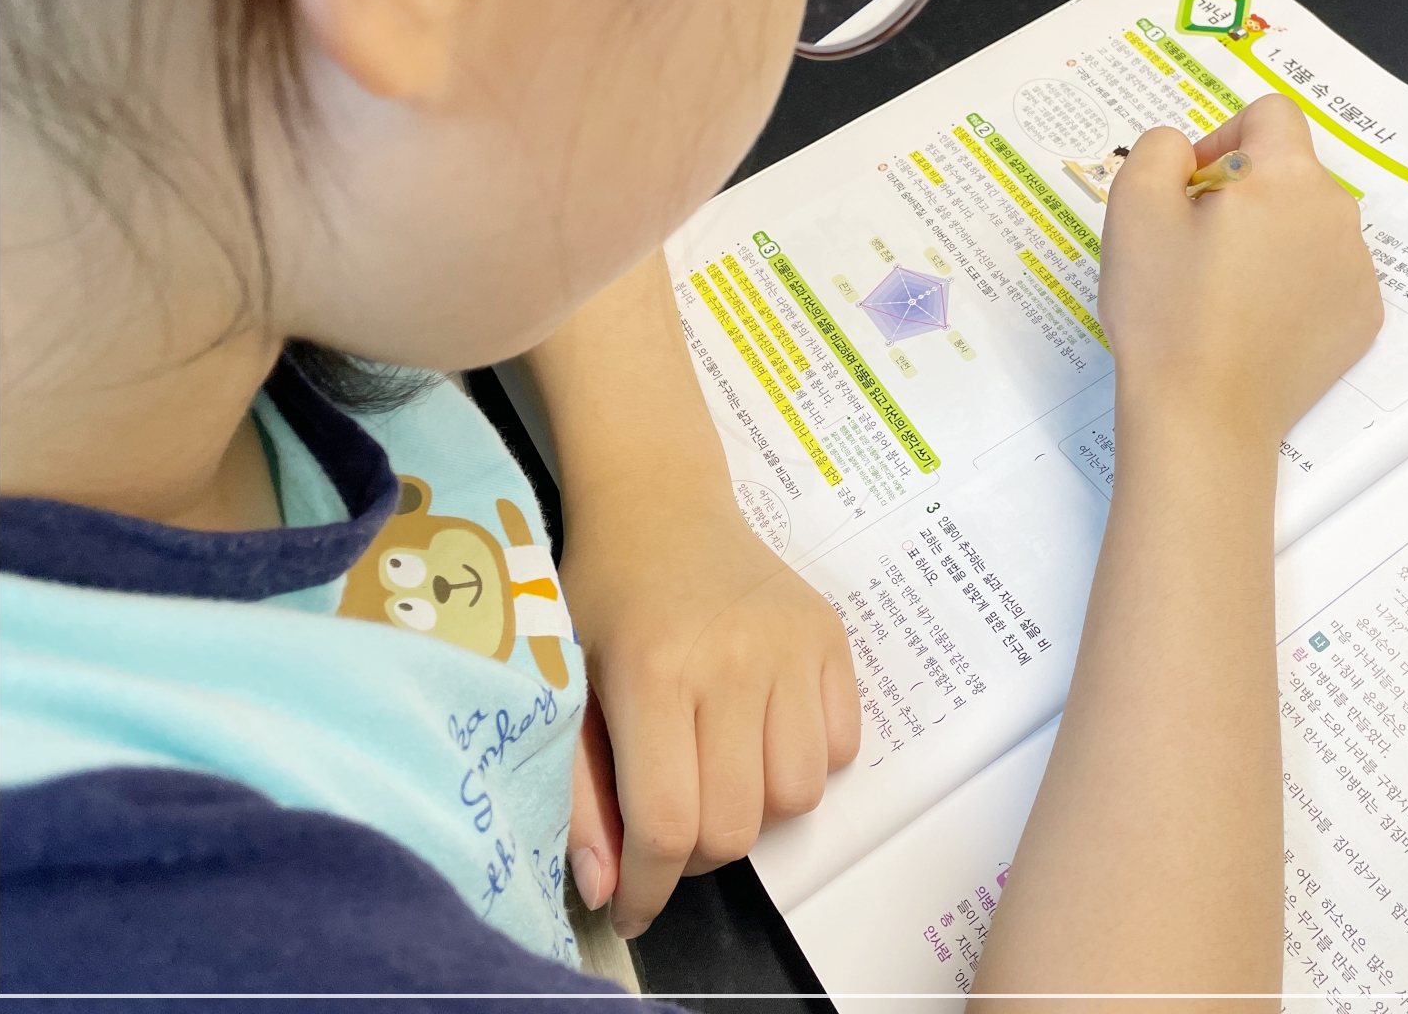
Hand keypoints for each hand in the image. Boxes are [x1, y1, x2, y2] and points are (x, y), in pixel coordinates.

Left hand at [561, 495, 860, 937]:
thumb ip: (583, 794)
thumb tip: (606, 888)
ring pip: (795, 798)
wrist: (660, 501)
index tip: (632, 906)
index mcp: (654, 673)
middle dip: (696, 854)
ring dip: (756, 811)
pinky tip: (761, 733)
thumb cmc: (603, 595)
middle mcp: (732, 662)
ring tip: (719, 773)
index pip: (667, 823)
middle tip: (670, 826)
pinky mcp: (832, 638)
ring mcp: (792, 647)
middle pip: (736, 826)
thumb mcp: (568, 687)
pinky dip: (803, 764)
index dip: (648, 886)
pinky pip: (839, 749)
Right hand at [1099, 95, 1382, 438]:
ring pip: (1306, 224)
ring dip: (1268, 237)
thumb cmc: (1165, 311)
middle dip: (1243, 193)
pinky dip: (1290, 285)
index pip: (1268, 113)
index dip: (1221, 139)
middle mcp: (1337, 213)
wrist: (1203, 418)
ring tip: (1221, 292)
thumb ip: (1158, 148)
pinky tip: (1251, 323)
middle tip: (1194, 249)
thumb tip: (1188, 150)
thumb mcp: (1133, 208)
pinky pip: (1324, 275)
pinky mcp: (1361, 318)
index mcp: (1287, 176)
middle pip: (1289, 171)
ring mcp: (1358, 270)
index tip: (1190, 191)